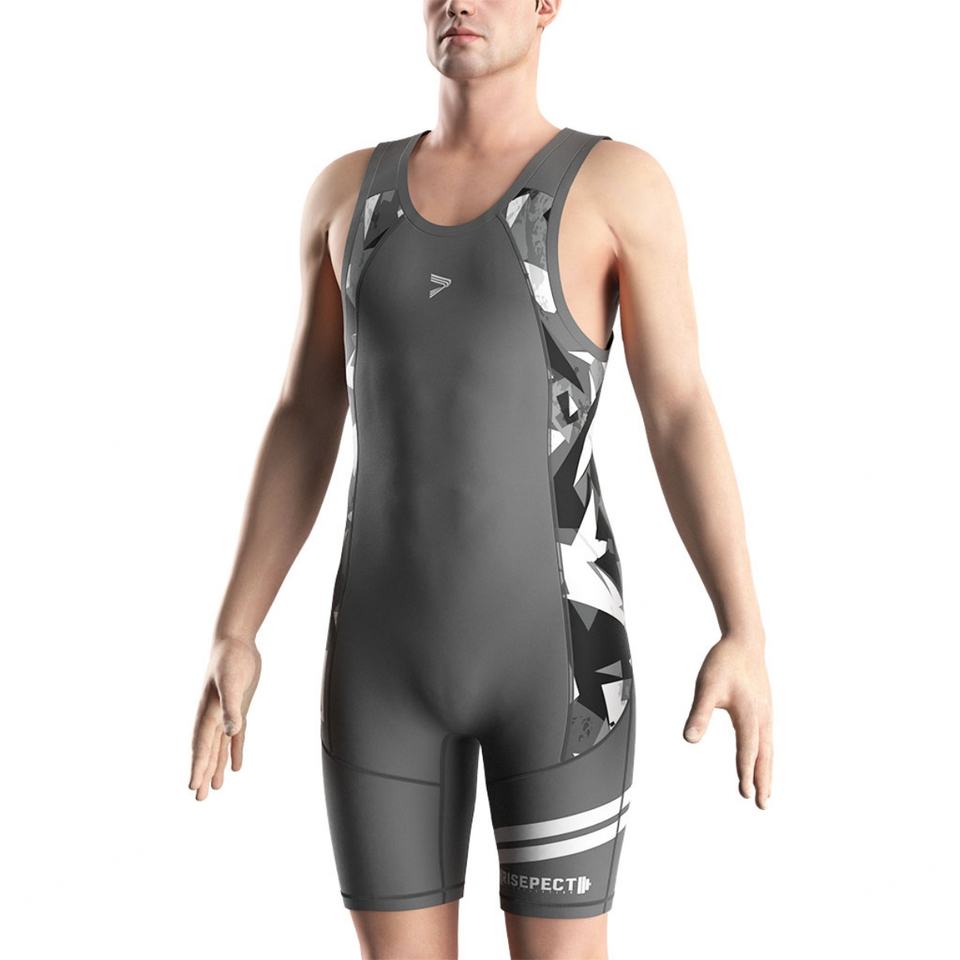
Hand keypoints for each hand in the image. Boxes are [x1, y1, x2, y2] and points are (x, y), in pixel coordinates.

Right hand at [189, 636, 261, 799]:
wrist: (235, 641)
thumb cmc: (231, 659)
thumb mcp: (232, 682)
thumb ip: (232, 707)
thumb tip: (232, 731)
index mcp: (209, 713)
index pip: (202, 746)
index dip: (197, 767)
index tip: (192, 786)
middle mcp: (214, 717)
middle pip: (207, 751)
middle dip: (203, 774)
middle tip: (199, 798)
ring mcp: (225, 713)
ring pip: (219, 747)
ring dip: (216, 767)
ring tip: (214, 788)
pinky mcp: (239, 708)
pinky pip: (235, 736)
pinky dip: (234, 751)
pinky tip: (236, 767)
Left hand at [683, 633, 772, 808]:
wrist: (745, 641)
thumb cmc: (724, 663)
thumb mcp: (706, 687)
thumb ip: (699, 713)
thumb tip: (689, 739)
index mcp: (749, 715)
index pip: (747, 750)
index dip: (746, 772)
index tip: (745, 794)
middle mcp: (762, 718)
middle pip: (764, 755)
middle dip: (762, 780)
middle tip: (762, 805)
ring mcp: (766, 714)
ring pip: (768, 748)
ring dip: (766, 770)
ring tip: (765, 791)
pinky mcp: (764, 709)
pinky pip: (767, 739)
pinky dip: (766, 755)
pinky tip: (762, 760)